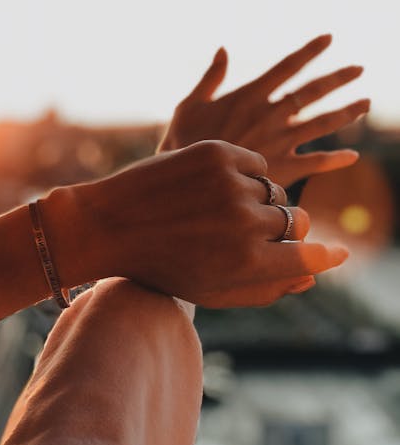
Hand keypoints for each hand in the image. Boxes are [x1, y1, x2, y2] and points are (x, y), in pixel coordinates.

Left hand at [46, 140, 347, 307]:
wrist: (107, 225)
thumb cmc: (161, 265)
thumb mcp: (212, 292)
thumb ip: (266, 289)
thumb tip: (313, 275)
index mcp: (248, 262)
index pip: (310, 256)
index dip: (327, 255)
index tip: (338, 252)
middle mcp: (247, 221)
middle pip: (295, 219)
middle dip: (281, 228)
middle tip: (251, 230)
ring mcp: (232, 182)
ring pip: (273, 189)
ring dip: (256, 201)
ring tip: (218, 211)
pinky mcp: (216, 152)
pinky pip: (255, 163)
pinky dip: (244, 175)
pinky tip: (213, 187)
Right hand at [159, 34, 369, 186]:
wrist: (188, 183)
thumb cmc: (183, 142)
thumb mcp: (189, 105)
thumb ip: (211, 77)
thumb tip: (223, 49)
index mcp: (249, 96)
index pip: (286, 66)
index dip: (310, 51)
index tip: (329, 38)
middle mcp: (270, 115)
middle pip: (312, 92)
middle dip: (338, 78)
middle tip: (359, 69)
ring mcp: (279, 141)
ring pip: (322, 123)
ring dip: (346, 112)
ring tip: (365, 104)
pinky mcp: (282, 168)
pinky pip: (316, 162)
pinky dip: (335, 159)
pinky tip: (352, 156)